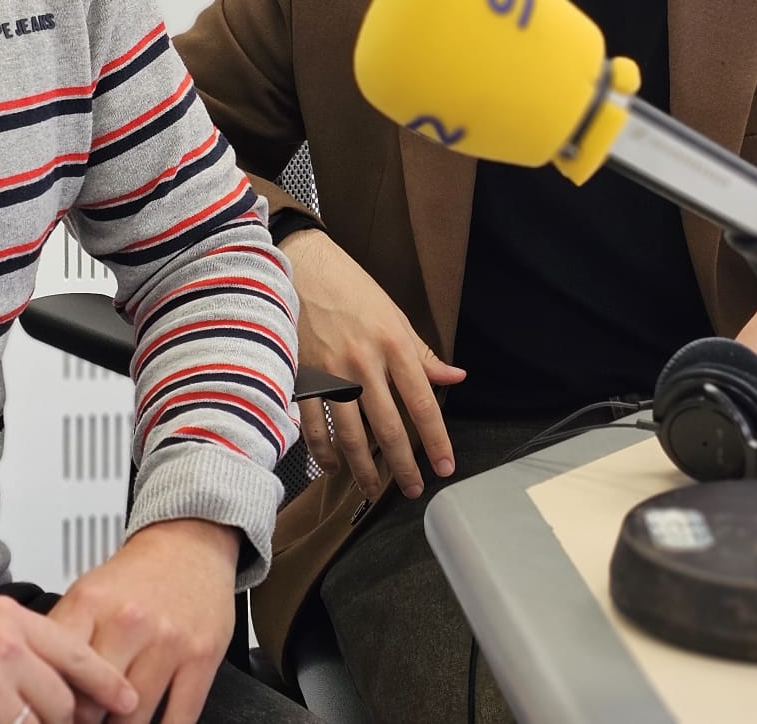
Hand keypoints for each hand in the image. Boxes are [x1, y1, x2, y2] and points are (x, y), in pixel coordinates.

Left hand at [49, 518, 238, 723]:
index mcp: (90, 605)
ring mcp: (169, 642)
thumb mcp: (87, 594)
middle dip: (84, 723)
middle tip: (83, 723)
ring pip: (134, 719)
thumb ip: (61, 638)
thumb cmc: (137, 577)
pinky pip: (178, 719)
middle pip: (92, 704)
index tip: (51, 715)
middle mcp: (129, 622)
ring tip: (113, 723)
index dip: (49, 704)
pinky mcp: (202, 657)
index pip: (56, 673)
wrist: (191, 546)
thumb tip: (36, 687)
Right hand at [284, 228, 463, 500]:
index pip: (422, 403)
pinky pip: (314, 425)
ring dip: (363, 468)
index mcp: (394, 345)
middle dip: (403, 466)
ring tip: (372, 489)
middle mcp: (364, 363)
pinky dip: (323, 451)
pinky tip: (333, 466)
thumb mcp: (394, 315)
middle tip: (413, 490)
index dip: (436, 440)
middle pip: (388, 427)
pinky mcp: (302, 376)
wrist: (301, 266)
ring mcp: (330, 372)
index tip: (445, 467)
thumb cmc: (352, 289)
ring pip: (350, 435)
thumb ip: (423, 353)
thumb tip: (455, 377)